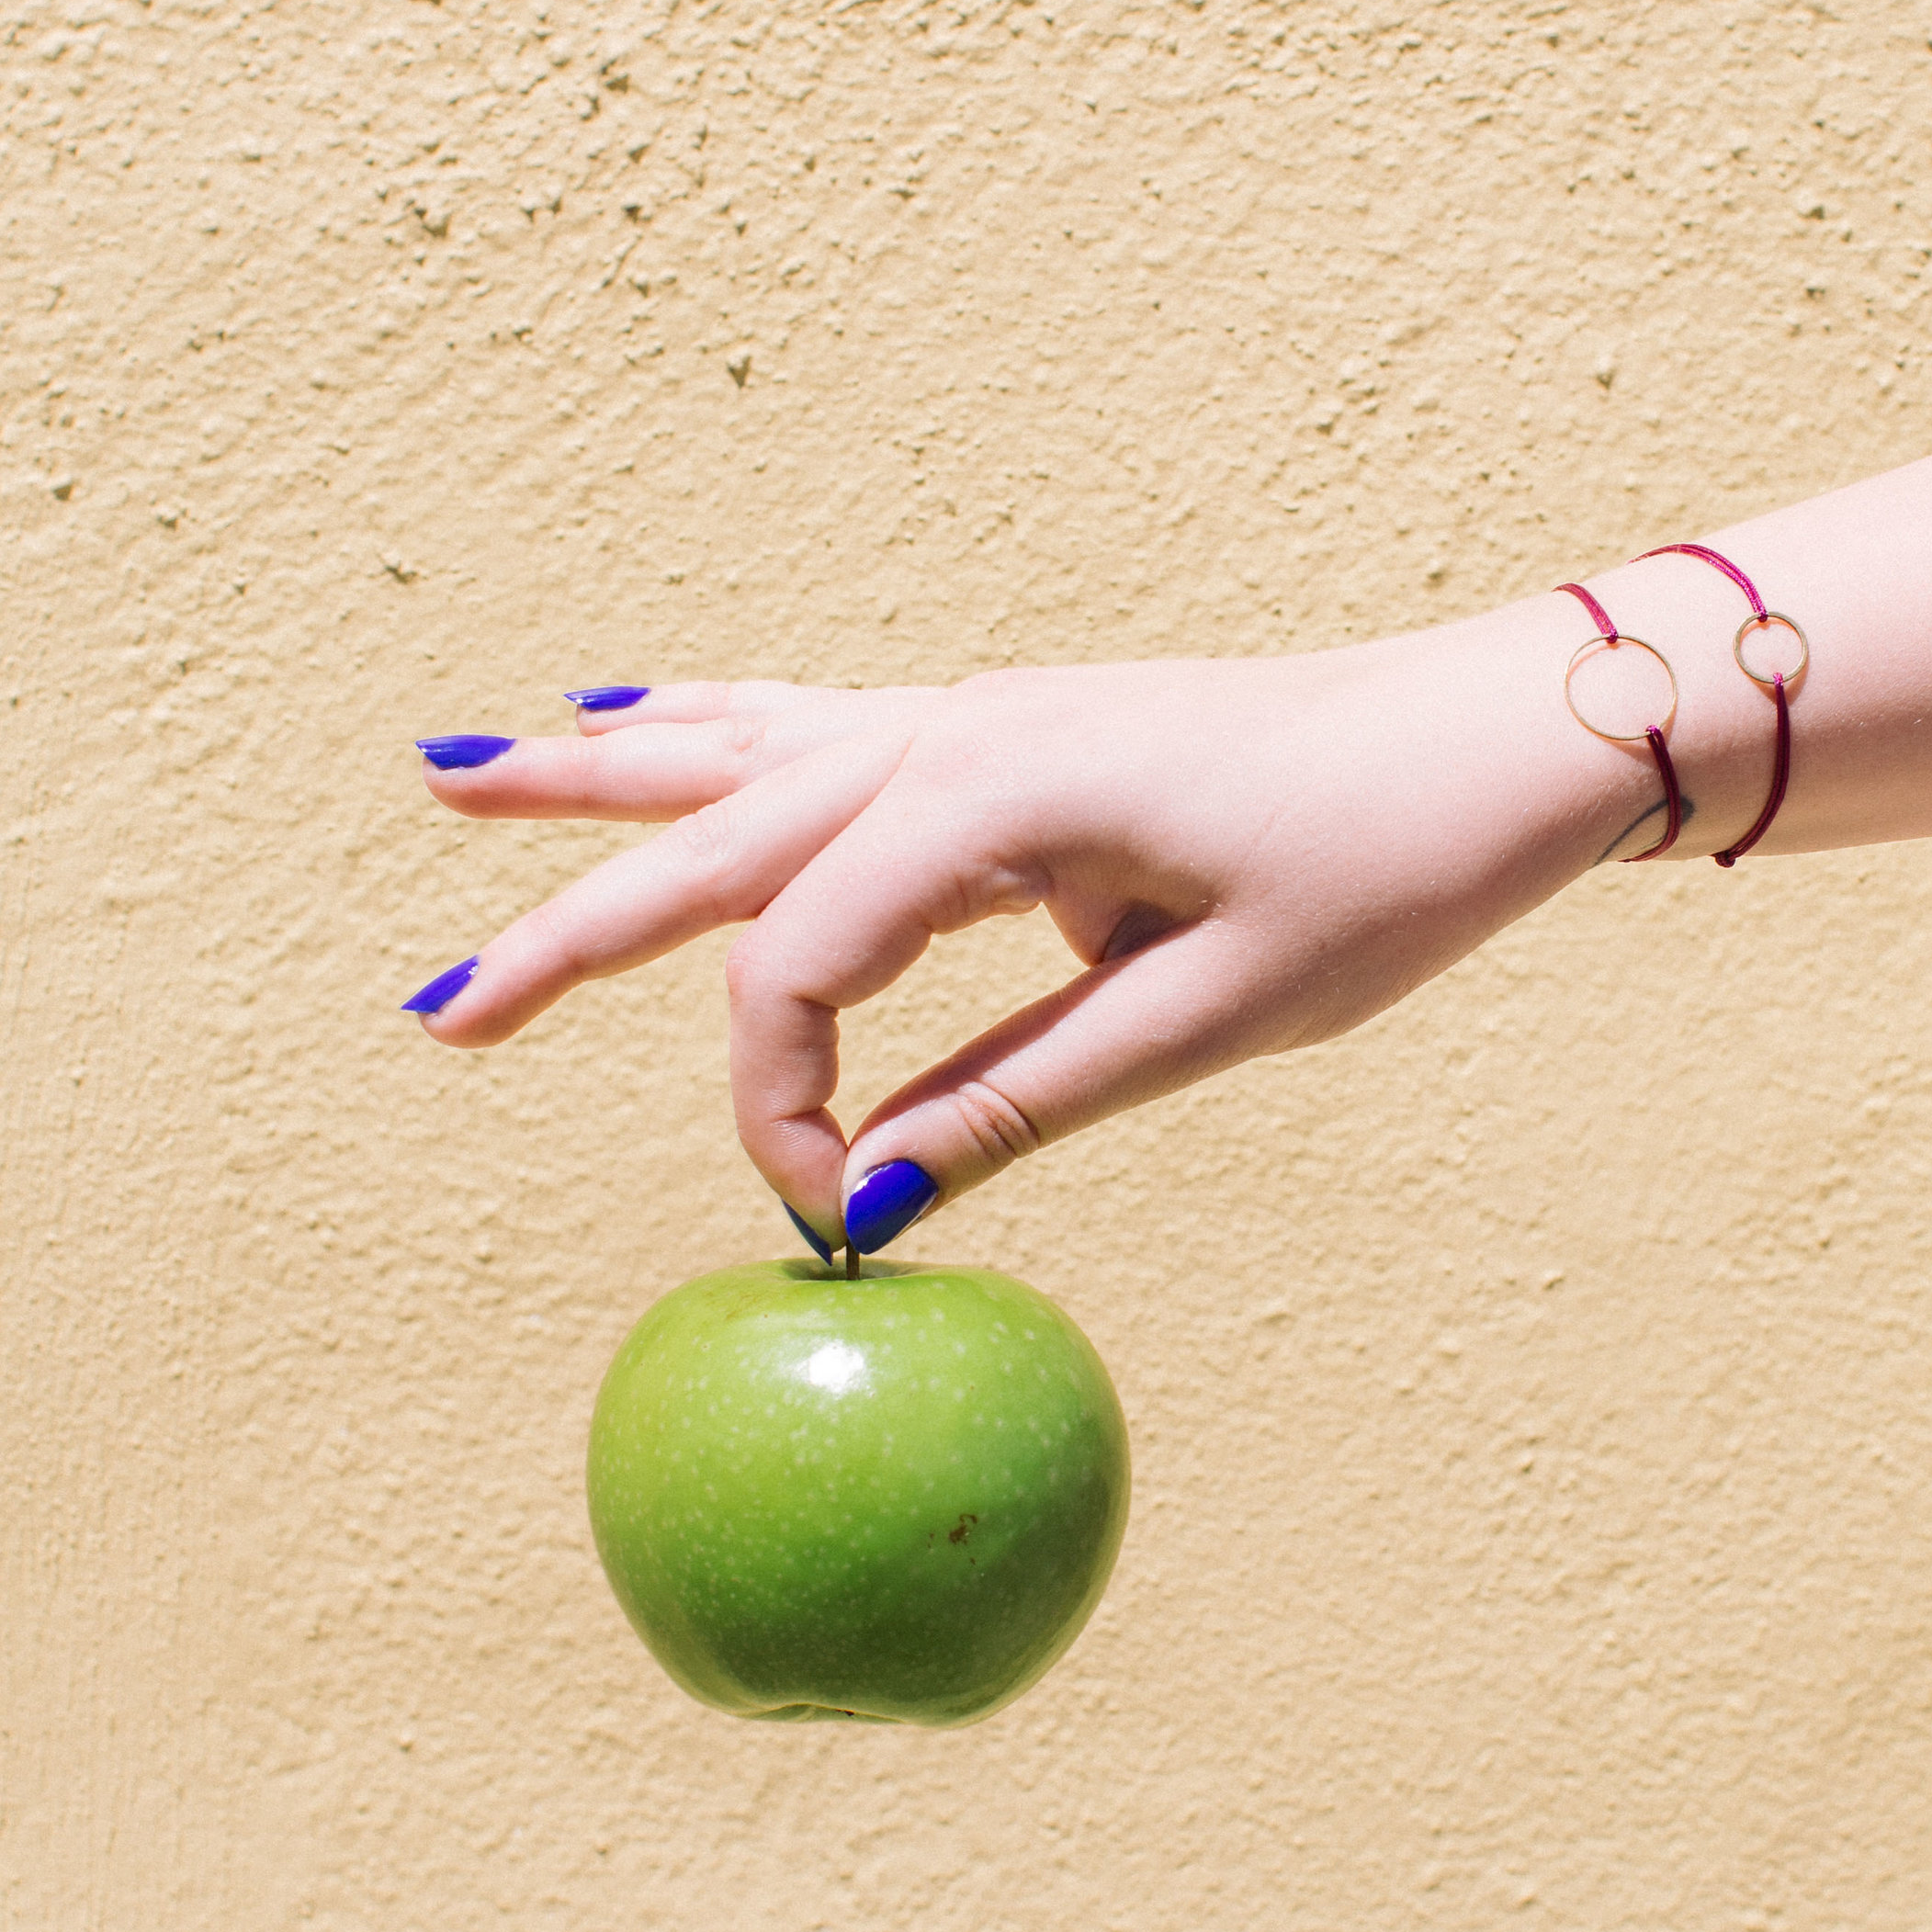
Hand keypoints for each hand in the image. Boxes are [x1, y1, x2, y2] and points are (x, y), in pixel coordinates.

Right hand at [405, 606, 1614, 1253]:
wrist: (1493, 734)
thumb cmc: (1384, 863)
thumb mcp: (1213, 1009)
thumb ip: (1026, 1096)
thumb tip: (877, 1202)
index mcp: (995, 796)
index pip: (805, 962)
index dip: (784, 1102)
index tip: (833, 1214)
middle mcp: (960, 733)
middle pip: (720, 834)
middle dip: (571, 922)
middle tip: (439, 1010)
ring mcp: (981, 718)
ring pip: (748, 753)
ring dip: (604, 784)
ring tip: (458, 772)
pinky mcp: (1012, 734)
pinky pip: (824, 729)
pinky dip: (720, 734)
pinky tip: (656, 718)